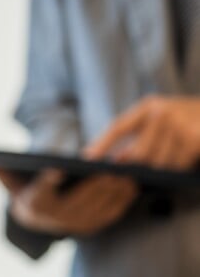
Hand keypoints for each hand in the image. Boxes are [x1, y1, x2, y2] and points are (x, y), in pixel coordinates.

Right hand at [0, 167, 136, 235]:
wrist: (37, 219)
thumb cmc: (27, 191)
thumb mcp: (14, 182)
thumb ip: (5, 172)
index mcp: (34, 206)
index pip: (40, 193)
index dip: (48, 181)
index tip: (57, 169)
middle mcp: (54, 220)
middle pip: (77, 201)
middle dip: (94, 185)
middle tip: (109, 169)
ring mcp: (75, 226)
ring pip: (97, 208)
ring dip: (112, 193)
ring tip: (125, 174)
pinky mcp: (92, 228)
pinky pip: (109, 215)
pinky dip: (122, 201)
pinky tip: (130, 186)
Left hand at [83, 95, 199, 169]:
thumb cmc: (182, 119)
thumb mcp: (157, 122)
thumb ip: (136, 138)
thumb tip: (116, 161)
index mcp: (147, 107)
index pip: (118, 127)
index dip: (101, 144)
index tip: (87, 159)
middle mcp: (161, 112)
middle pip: (139, 154)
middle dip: (141, 166)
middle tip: (143, 169)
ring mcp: (179, 124)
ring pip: (159, 163)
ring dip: (163, 166)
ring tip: (172, 155)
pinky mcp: (194, 138)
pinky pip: (178, 164)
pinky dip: (180, 165)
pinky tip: (185, 155)